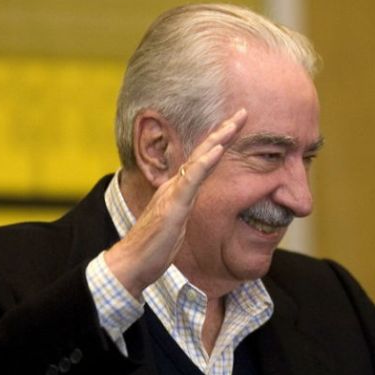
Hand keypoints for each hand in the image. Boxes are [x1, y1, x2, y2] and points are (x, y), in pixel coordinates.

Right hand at [105, 108, 247, 296]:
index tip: (235, 126)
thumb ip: (183, 210)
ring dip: (217, 140)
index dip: (219, 142)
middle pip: (203, 153)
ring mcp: (174, 193)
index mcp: (178, 190)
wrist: (132, 262)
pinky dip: (205, 163)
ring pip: (198, 160)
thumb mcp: (175, 225)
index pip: (202, 161)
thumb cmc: (152, 247)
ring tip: (233, 124)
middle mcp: (175, 185)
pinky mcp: (174, 206)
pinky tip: (217, 150)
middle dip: (223, 131)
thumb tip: (189, 206)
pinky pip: (191, 180)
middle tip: (242, 112)